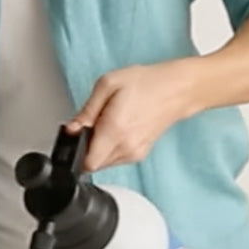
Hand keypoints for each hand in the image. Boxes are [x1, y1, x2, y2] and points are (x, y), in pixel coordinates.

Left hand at [66, 60, 197, 171]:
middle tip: (92, 125)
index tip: (76, 136)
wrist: (177, 89)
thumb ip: (86, 111)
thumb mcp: (107, 84)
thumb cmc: (145, 83)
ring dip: (98, 148)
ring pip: (104, 162)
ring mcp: (135, 153)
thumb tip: (71, 129)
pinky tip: (117, 128)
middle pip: (93, 164)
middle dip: (86, 148)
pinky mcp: (140, 154)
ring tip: (107, 123)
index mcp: (115, 130)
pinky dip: (110, 147)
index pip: (86, 163)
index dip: (75, 151)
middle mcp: (126, 147)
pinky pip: (116, 158)